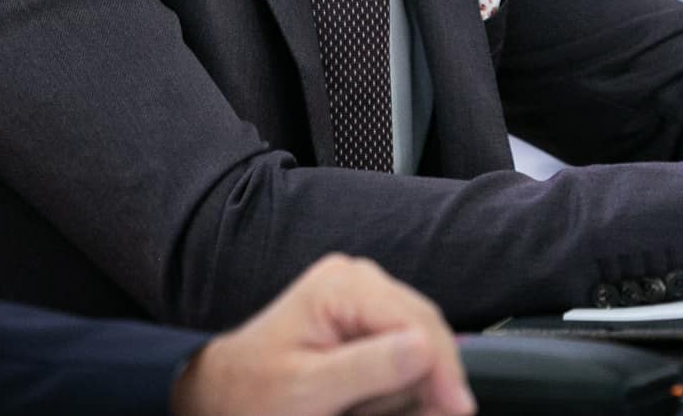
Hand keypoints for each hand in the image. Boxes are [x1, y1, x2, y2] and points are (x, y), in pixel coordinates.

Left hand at [171, 254, 474, 415]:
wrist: (223, 394)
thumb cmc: (252, 394)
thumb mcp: (307, 390)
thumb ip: (367, 368)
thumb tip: (425, 348)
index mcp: (342, 285)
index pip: (416, 321)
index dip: (443, 367)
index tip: (458, 410)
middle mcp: (358, 279)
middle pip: (425, 328)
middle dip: (423, 379)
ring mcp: (363, 296)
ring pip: (419, 344)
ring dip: (406, 386)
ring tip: (361, 409)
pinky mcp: (365, 318)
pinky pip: (403, 351)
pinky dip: (394, 384)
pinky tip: (366, 401)